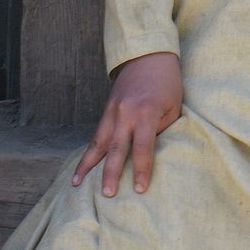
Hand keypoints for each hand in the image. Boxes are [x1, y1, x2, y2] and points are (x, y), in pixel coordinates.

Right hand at [72, 52, 182, 196]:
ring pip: (98, 142)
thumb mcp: (173, 107)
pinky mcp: (106, 110)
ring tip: (76, 183)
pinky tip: (80, 167)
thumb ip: (162, 130)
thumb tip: (150, 153)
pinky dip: (88, 151)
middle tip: (107, 194)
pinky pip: (96, 134)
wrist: (148, 55)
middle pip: (117, 148)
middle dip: (111, 173)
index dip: (142, 169)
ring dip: (87, 164)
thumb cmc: (167, 83)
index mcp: (146, 113)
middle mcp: (125, 113)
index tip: (140, 189)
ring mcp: (113, 111)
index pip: (143, 147)